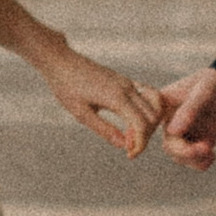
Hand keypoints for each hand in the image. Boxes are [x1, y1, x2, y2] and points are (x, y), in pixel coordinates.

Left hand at [42, 43, 163, 159]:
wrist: (61, 61)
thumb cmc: (67, 87)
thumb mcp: (81, 113)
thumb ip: (104, 129)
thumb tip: (123, 145)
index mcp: (117, 97)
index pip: (142, 125)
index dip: (140, 144)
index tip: (129, 155)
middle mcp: (127, 88)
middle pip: (152, 116)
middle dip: (145, 136)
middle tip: (127, 146)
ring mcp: (128, 82)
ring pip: (155, 104)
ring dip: (149, 122)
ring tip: (130, 133)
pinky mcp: (125, 80)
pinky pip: (147, 95)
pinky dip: (147, 111)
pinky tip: (130, 121)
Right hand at [156, 67, 215, 167]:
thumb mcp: (204, 92)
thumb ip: (189, 110)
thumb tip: (172, 131)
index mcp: (164, 104)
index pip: (147, 122)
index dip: (145, 135)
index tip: (156, 142)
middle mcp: (170, 119)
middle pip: (169, 145)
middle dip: (185, 152)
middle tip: (206, 148)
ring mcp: (184, 131)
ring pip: (179, 155)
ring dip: (194, 158)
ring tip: (211, 152)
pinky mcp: (197, 140)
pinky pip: (192, 159)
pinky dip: (200, 162)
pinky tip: (212, 155)